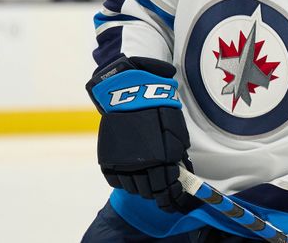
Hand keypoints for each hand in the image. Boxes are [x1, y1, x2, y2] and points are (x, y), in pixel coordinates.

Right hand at [86, 56, 199, 212]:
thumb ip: (178, 149)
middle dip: (158, 194)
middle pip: (150, 192)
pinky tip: (130, 177)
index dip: (172, 196)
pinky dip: (123, 182)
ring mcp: (122, 163)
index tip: (174, 197)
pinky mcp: (107, 158)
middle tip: (162, 193)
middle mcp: (141, 165)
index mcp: (161, 158)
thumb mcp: (174, 126)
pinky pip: (115, 181)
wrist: (128, 89)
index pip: (167, 188)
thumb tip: (180, 166)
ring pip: (133, 189)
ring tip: (147, 184)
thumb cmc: (156, 104)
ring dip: (141, 189)